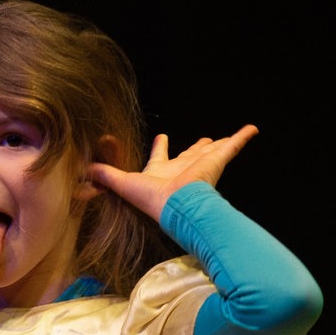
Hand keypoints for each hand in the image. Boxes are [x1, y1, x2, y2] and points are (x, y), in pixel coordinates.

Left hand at [88, 124, 258, 219]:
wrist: (176, 206)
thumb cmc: (150, 198)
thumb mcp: (121, 183)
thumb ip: (103, 175)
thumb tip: (83, 169)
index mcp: (162, 172)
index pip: (161, 157)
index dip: (161, 147)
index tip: (163, 137)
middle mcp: (183, 169)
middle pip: (191, 155)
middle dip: (195, 148)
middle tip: (203, 140)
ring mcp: (201, 166)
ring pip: (212, 151)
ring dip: (219, 144)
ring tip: (226, 137)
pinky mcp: (215, 162)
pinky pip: (232, 147)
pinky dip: (242, 137)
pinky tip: (252, 128)